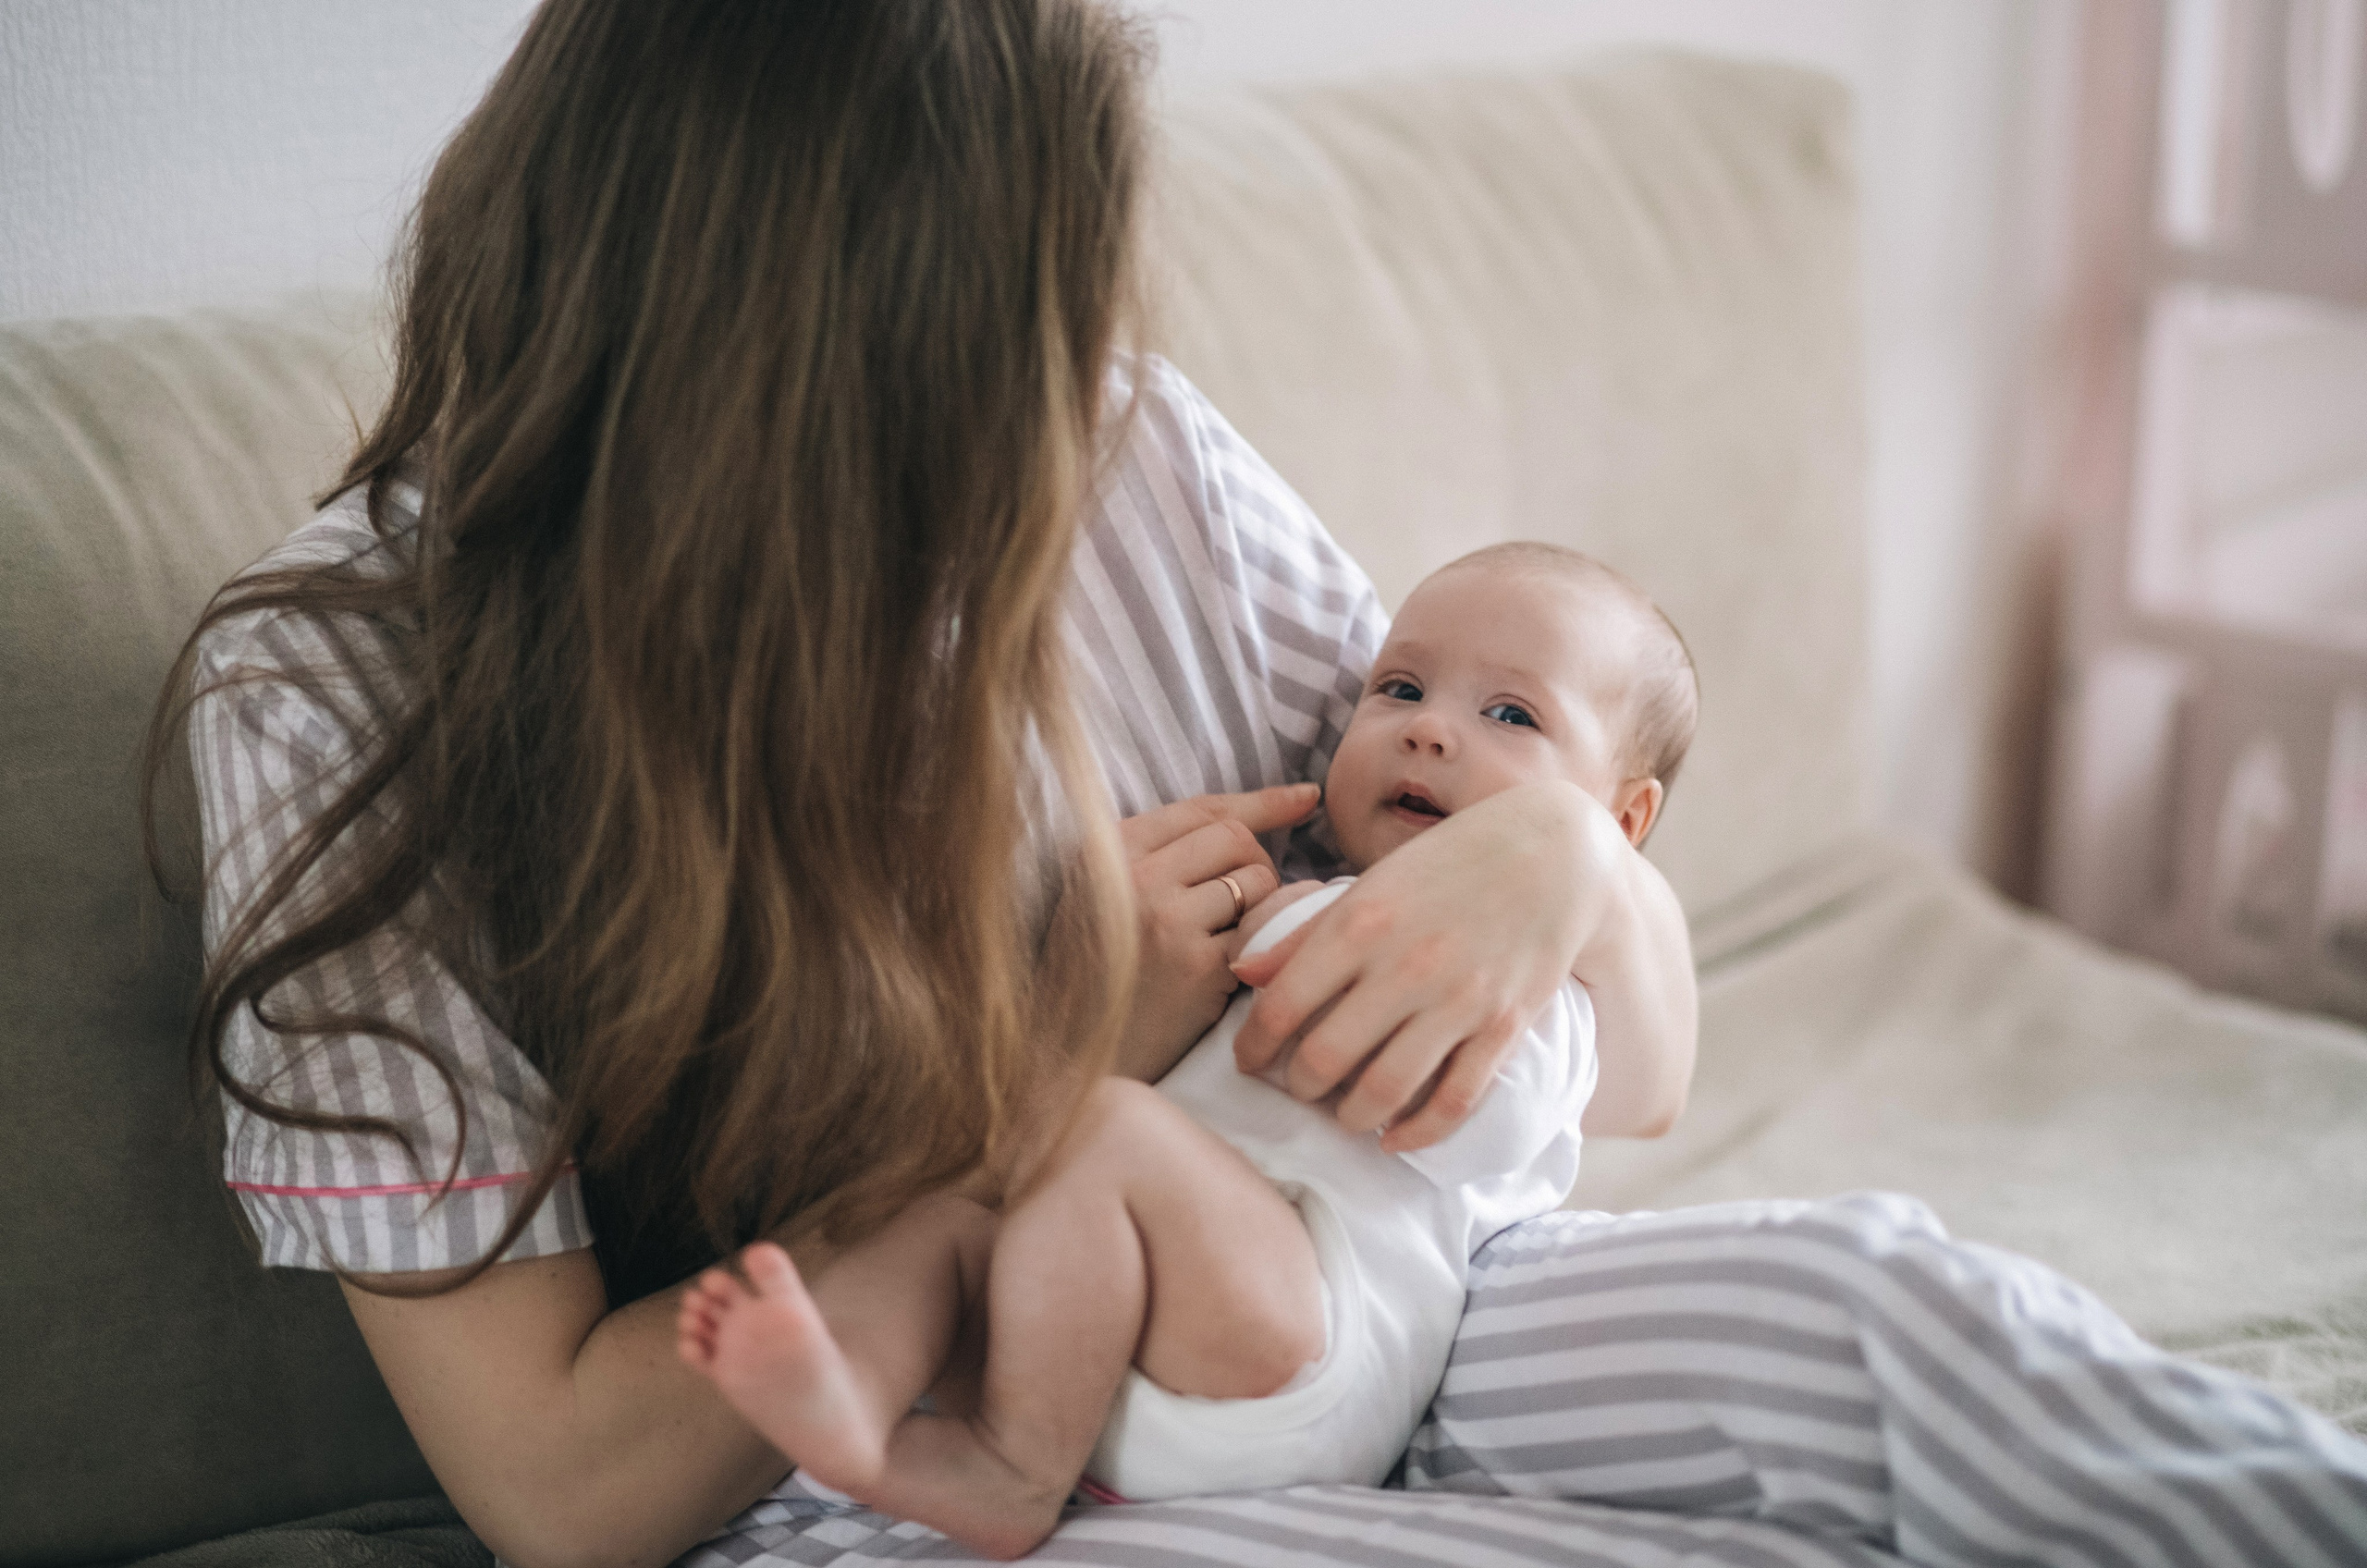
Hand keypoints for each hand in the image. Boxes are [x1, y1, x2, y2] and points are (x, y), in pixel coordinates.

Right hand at [1110, 783, 1320, 1079]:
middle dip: (1257, 864)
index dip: (1263, 802)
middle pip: (1236, 839)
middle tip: (1245, 904)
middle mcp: (1135, 874)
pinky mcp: (1197, 966)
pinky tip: (1226, 974)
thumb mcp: (1112, 892)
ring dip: (1261, 909)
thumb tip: (1287, 802)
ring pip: (1257, 883)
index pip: (1202, 809)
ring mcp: (1167, 919)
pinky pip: (1258, 935)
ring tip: (1227, 940)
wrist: (1071, 1054)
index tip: (1306, 800)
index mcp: (1110, 850)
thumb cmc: (1102, 972)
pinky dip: (1256, 950)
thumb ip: (1169, 852)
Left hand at [1229, 779, 1640, 1150]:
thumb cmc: (1448, 864)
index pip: (1281, 1007)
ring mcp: (1457, 1001)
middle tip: (1297, 1089)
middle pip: (1324, 1060)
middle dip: (1298, 1088)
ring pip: (1383, 1092)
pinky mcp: (1503, 1027)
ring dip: (1350, 1118)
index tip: (1248, 1062)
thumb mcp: (1370, 886)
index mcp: (1360, 924)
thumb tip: (1245, 975)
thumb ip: (1305, 933)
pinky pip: (1452, 1102)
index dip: (1253, 1047)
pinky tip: (1394, 1139)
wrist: (1551, 855)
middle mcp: (1404, 966)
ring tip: (1343, 1116)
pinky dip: (1416, 1134)